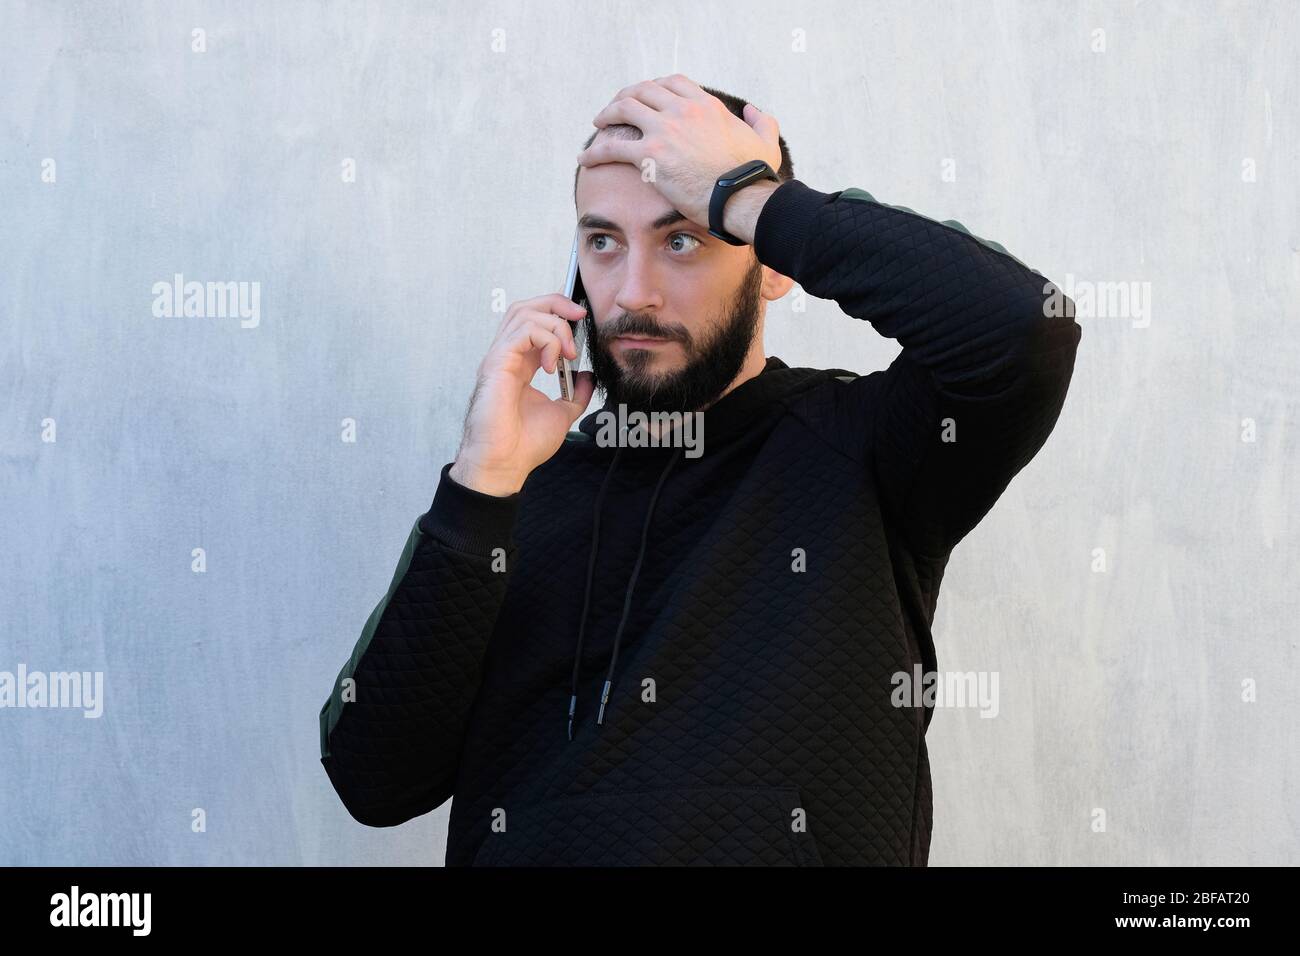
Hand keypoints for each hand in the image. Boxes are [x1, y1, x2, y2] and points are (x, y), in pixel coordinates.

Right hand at [450, 295, 594, 495]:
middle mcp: (508, 357)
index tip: (582, 321)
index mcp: (521, 364)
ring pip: (523, 313)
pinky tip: (552, 364)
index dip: (558, 312)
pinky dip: (545, 340)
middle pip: (526, 307)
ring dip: (555, 325)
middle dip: (556, 303)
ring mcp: (500, 358)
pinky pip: (522, 332)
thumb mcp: (562, 413)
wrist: (505, 464)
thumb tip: (588, 376)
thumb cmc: (523, 445)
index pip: (535, 321)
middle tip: (580, 315)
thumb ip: (576, 394)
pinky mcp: (496, 364)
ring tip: (568, 352)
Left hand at [575, 74, 782, 232]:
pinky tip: (585, 159)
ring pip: (623, 110)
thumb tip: (752, 110)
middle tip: (614, 111)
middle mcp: (682, 110)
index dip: (653, 88)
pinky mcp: (651, 156)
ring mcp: (664, 130)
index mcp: (705, 105)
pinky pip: (612, 147)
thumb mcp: (765, 141)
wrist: (741, 197)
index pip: (672, 83)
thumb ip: (761, 121)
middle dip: (624, 97)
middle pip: (642, 91)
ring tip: (597, 127)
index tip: (643, 98)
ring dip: (606, 116)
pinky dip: (595, 151)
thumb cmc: (754, 176)